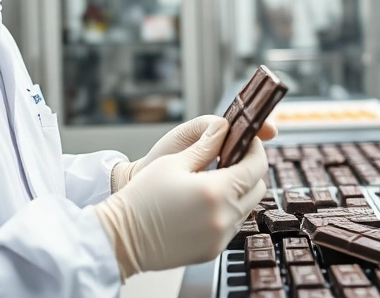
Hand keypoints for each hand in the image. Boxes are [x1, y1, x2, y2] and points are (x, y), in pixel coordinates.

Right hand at [94, 118, 267, 278]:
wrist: (121, 238)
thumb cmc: (141, 198)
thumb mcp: (173, 162)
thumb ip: (206, 145)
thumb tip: (225, 129)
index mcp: (216, 191)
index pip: (256, 166)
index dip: (255, 149)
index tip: (247, 140)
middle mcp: (224, 217)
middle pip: (258, 189)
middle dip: (250, 170)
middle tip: (231, 159)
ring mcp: (220, 237)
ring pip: (247, 208)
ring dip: (239, 192)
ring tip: (215, 180)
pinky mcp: (213, 250)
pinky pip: (233, 225)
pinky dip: (228, 211)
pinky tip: (206, 202)